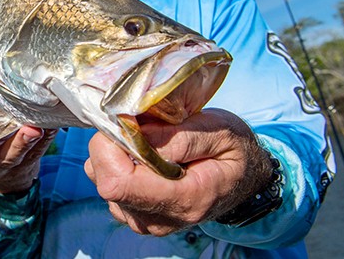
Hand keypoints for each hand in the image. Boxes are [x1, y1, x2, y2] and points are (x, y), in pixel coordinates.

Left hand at [83, 108, 273, 235]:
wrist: (243, 179)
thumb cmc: (233, 152)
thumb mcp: (219, 132)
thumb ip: (178, 136)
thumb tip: (134, 132)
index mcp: (183, 200)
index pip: (117, 183)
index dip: (110, 148)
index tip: (128, 124)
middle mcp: (158, 218)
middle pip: (104, 179)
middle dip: (112, 144)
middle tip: (140, 126)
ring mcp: (143, 220)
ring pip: (100, 179)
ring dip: (114, 153)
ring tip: (147, 142)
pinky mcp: (133, 214)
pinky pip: (106, 182)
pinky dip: (116, 163)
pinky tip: (142, 155)